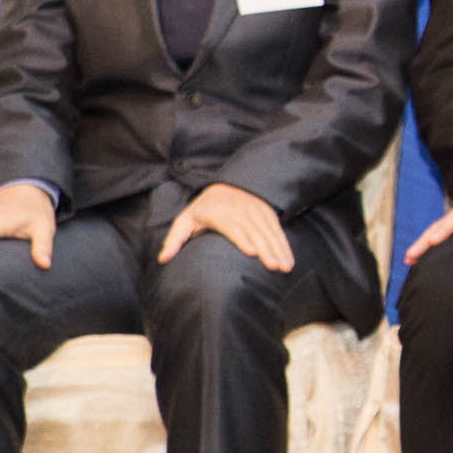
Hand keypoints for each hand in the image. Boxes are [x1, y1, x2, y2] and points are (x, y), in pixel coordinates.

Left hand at [161, 181, 293, 273]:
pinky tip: (290, 260)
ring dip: (279, 249)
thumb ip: (175, 239)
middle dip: (267, 249)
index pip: (233, 226)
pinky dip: (285, 245)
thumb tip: (163, 259)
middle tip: (274, 267)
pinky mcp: (267, 213)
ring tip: (285, 267)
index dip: (243, 238)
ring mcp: (256, 211)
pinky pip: (278, 230)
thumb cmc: (203, 209)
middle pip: (255, 231)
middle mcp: (240, 210)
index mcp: (218, 212)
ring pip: (269, 231)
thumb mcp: (185, 220)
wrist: (227, 185)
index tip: (252, 252)